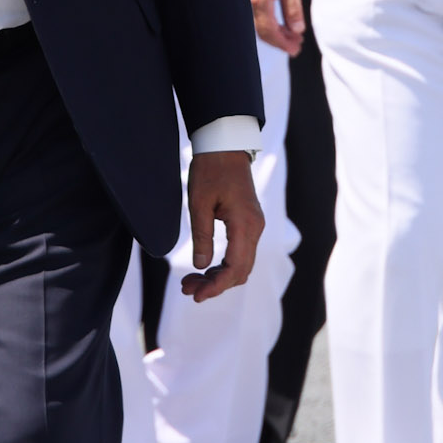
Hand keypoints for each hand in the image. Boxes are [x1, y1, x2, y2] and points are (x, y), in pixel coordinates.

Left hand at [181, 150, 262, 302]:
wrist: (225, 146)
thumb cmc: (211, 170)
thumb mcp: (199, 203)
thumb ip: (202, 236)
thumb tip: (201, 266)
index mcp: (244, 225)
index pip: (235, 268)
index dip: (216, 286)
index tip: (196, 295)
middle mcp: (254, 229)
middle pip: (240, 271)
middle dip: (215, 285)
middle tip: (187, 289)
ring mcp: (254, 226)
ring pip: (241, 264)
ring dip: (219, 277)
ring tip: (191, 281)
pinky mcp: (248, 223)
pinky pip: (240, 252)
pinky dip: (224, 265)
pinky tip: (205, 268)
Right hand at [246, 0, 304, 53]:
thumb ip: (293, 10)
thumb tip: (297, 31)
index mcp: (258, 0)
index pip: (269, 31)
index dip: (283, 43)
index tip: (295, 49)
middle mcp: (248, 2)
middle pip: (262, 32)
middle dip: (280, 41)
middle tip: (297, 45)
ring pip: (259, 26)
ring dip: (276, 33)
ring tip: (293, 35)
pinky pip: (256, 16)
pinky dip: (269, 24)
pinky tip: (283, 24)